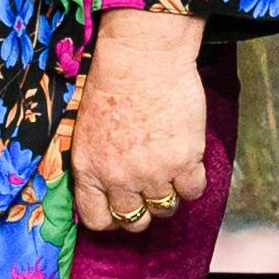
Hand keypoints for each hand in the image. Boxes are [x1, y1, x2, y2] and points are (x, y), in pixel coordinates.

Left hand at [68, 9, 212, 232]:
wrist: (141, 57)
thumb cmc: (110, 82)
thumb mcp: (85, 129)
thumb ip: (93, 163)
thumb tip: (103, 187)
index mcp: (89, 170)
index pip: (97, 219)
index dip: (111, 218)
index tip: (120, 208)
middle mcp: (119, 178)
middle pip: (134, 221)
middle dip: (142, 210)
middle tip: (149, 191)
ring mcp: (153, 173)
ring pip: (165, 208)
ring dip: (168, 194)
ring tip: (169, 171)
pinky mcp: (184, 160)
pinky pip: (193, 190)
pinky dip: (192, 181)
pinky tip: (188, 163)